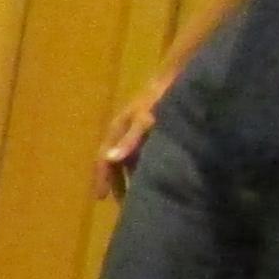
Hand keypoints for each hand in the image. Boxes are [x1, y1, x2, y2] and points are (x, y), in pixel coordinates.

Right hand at [96, 86, 163, 201]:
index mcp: (117, 129)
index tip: (100, 198)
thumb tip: (110, 159)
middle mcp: (123, 131)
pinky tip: (154, 176)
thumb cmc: (159, 97)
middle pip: (114, 162)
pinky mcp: (151, 130)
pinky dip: (144, 167)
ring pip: (129, 159)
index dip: (102, 178)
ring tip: (138, 195)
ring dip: (130, 176)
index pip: (103, 159)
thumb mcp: (145, 120)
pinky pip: (142, 154)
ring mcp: (137, 131)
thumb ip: (129, 140)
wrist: (177, 75)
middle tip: (122, 203)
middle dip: (116, 182)